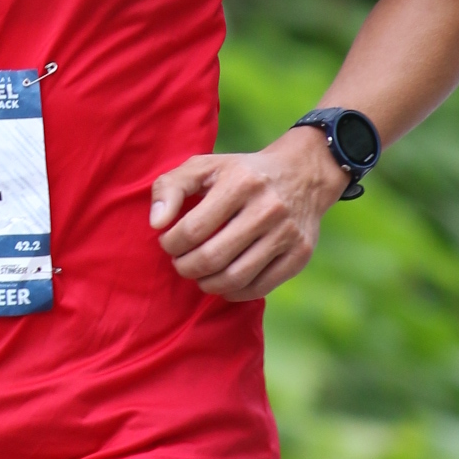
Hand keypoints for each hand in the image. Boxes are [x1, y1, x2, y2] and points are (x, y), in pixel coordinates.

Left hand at [149, 125, 348, 299]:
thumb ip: (170, 187)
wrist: (302, 174)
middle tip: (181, 263)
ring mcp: (287, 233)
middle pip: (212, 258)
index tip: (169, 242)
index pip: (193, 229)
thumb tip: (156, 223)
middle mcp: (268, 208)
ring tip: (199, 274)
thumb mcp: (203, 166)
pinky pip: (259, 288)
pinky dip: (234, 292)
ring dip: (207, 284)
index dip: (172, 243)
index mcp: (240, 183)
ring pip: (235, 278)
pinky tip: (223, 282)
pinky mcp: (300, 255)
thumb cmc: (240, 173)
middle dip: (185, 267)